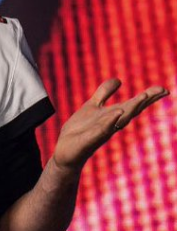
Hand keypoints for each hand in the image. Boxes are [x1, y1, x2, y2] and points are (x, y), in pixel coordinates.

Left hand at [53, 78, 168, 173]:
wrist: (65, 150)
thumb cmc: (80, 130)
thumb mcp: (92, 106)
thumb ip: (104, 93)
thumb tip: (119, 80)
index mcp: (112, 116)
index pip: (133, 105)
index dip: (148, 97)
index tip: (164, 89)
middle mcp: (111, 124)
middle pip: (132, 111)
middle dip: (145, 101)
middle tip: (162, 91)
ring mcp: (101, 132)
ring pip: (120, 120)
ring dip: (131, 109)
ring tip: (143, 97)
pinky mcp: (89, 140)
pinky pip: (101, 130)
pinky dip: (109, 122)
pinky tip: (117, 113)